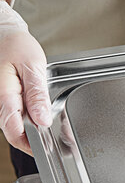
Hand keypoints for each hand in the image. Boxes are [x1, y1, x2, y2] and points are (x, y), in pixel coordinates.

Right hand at [0, 2, 50, 153]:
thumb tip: (42, 119)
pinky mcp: (8, 101)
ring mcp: (4, 103)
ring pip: (18, 127)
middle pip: (17, 134)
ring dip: (36, 131)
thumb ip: (37, 93)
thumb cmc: (16, 45)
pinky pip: (19, 117)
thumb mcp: (32, 66)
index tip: (52, 148)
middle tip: (61, 142)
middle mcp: (1, 103)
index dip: (33, 146)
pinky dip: (33, 120)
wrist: (4, 34)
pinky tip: (46, 117)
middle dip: (37, 141)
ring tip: (57, 130)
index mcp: (4, 96)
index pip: (15, 133)